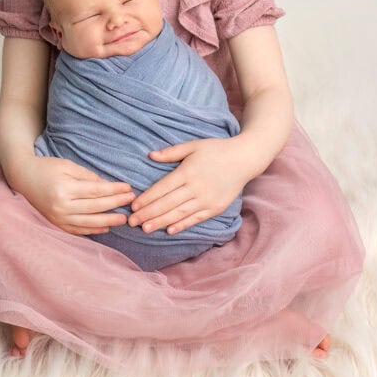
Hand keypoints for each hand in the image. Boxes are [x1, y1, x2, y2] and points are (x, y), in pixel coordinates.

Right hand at [12, 156, 134, 235]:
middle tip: (132, 201)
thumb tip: (108, 186)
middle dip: (116, 204)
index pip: (96, 191)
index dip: (114, 190)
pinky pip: (77, 230)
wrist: (23, 177)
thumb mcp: (67, 166)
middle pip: (95, 207)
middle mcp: (61, 206)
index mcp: (65, 188)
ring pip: (89, 222)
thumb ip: (88, 176)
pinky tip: (105, 228)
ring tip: (124, 219)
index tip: (128, 188)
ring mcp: (58, 217)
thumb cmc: (47, 167)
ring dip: (108, 221)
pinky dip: (93, 230)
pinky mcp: (56, 224)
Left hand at [128, 137, 250, 234]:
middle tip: (132, 222)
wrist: (245, 159)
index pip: (162, 188)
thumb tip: (150, 156)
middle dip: (148, 214)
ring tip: (145, 229)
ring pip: (179, 214)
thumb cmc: (216, 149)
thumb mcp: (193, 145)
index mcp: (188, 171)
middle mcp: (196, 188)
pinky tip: (169, 230)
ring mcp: (206, 200)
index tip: (133, 206)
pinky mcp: (215, 208)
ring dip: (160, 222)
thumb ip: (171, 152)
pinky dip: (182, 225)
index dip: (147, 198)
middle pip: (167, 204)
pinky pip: (195, 219)